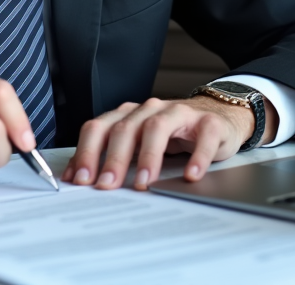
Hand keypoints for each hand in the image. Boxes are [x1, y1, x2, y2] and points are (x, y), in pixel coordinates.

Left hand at [61, 95, 278, 190]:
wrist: (217, 117)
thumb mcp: (138, 145)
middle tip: (107, 185)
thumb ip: (110, 157)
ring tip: (144, 182)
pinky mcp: (208, 122)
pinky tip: (191, 175)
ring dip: (148, 156)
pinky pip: (202, 136)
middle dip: (113, 158)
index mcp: (127, 115)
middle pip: (125, 128)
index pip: (99, 128)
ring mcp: (179, 113)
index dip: (86, 152)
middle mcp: (149, 110)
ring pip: (157, 127)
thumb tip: (78, 179)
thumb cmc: (172, 135)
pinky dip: (196, 156)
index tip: (80, 180)